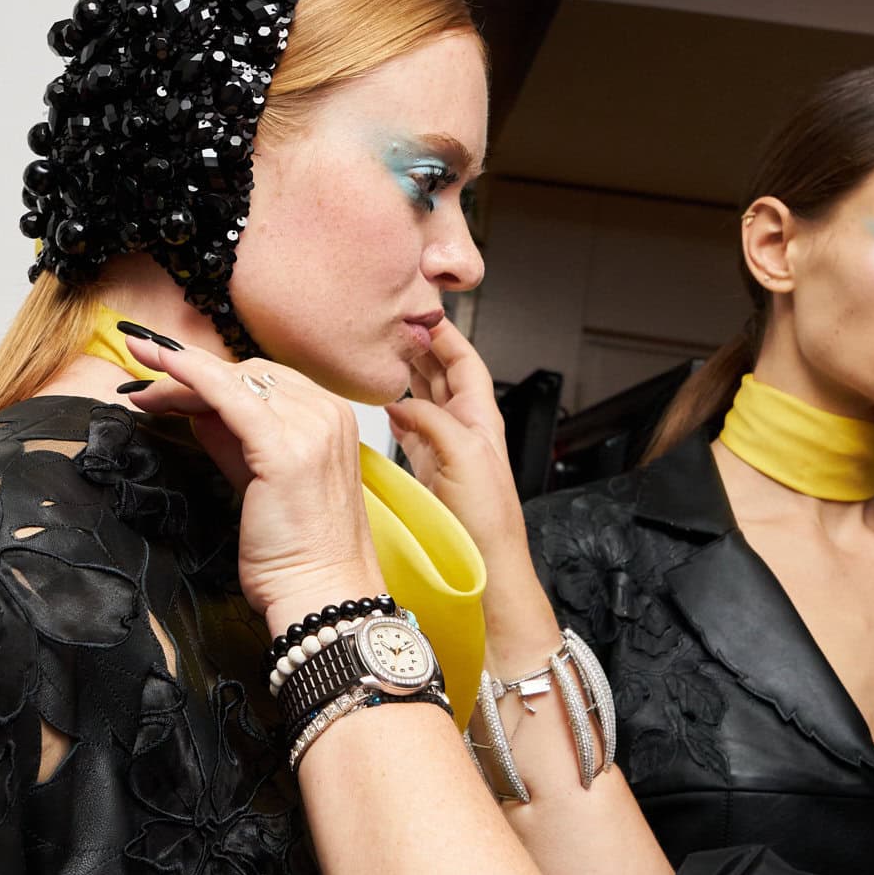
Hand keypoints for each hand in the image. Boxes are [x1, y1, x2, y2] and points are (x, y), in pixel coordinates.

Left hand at [122, 334, 383, 633]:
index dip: (210, 375)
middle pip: (246, 374)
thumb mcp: (260, 479)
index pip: (263, 379)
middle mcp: (326, 414)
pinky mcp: (284, 448)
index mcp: (330, 418)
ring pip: (232, 381)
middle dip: (189, 374)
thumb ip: (233, 439)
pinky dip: (190, 374)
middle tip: (144, 388)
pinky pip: (227, 395)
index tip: (165, 373)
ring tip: (141, 390)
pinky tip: (161, 364)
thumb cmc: (296, 552)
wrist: (320, 593)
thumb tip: (196, 407)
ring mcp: (310, 427)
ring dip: (180, 378)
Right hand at [387, 321, 523, 564]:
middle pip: (443, 375)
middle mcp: (465, 428)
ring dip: (408, 376)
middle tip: (396, 327)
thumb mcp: (463, 453)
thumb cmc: (487, 516)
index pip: (464, 361)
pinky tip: (387, 405)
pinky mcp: (429, 470)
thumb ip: (432, 419)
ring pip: (425, 400)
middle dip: (422, 348)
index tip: (422, 312)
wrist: (487, 563)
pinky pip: (412, 431)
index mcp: (481, 417)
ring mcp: (446, 448)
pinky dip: (398, 413)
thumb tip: (399, 403)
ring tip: (386, 355)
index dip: (446, 335)